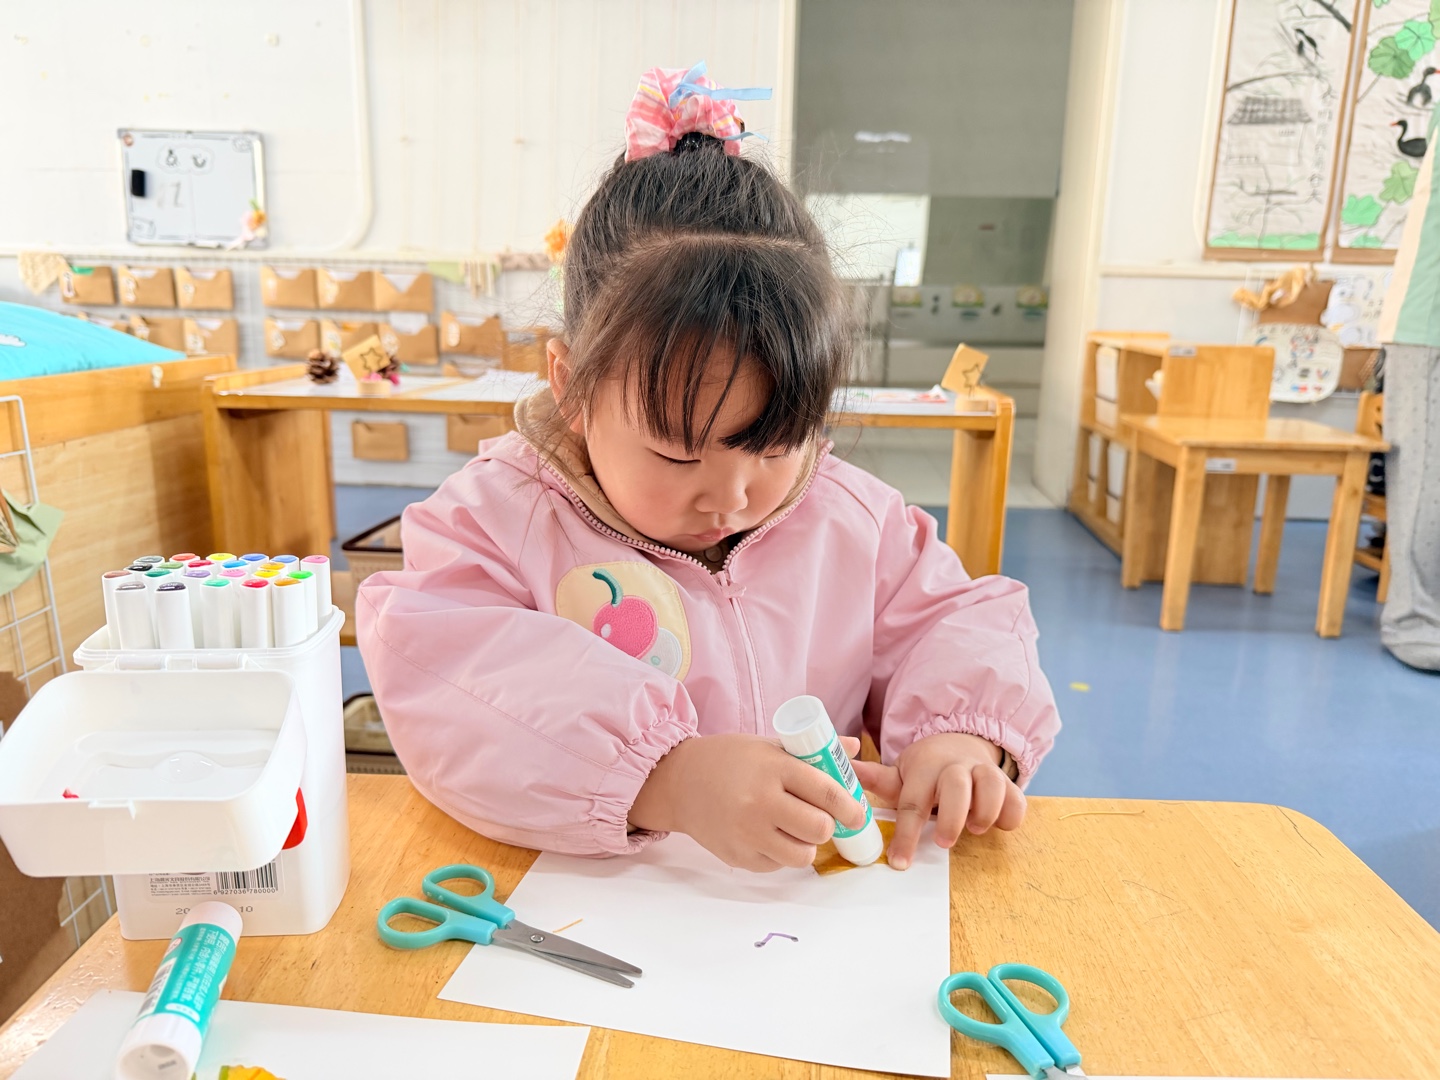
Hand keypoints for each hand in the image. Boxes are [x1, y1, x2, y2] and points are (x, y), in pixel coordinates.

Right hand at [629, 734, 867, 871]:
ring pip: (802, 855)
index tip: (857, 813)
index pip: (826, 793)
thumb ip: (812, 751)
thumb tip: (855, 750)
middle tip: (822, 819)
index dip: (850, 807)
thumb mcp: (768, 746)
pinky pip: (777, 865)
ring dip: (806, 844)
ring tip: (797, 830)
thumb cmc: (728, 760)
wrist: (678, 782)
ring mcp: (747, 832)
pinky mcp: (737, 856)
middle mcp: (760, 801)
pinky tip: (770, 836)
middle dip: (828, 826)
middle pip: (819, 828)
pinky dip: (781, 854)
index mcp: (773, 768)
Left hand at [852, 733, 1024, 870]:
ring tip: (975, 830)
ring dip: (986, 810)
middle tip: (943, 843)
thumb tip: (845, 772)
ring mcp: (984, 773)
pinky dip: (1011, 814)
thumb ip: (876, 778)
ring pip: (992, 784)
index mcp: (925, 768)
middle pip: (956, 786)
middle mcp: (956, 767)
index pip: (912, 801)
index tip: (899, 863)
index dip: (906, 834)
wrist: (961, 744)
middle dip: (951, 816)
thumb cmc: (927, 770)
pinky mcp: (1008, 784)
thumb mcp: (902, 773)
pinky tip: (999, 825)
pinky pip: (1016, 797)